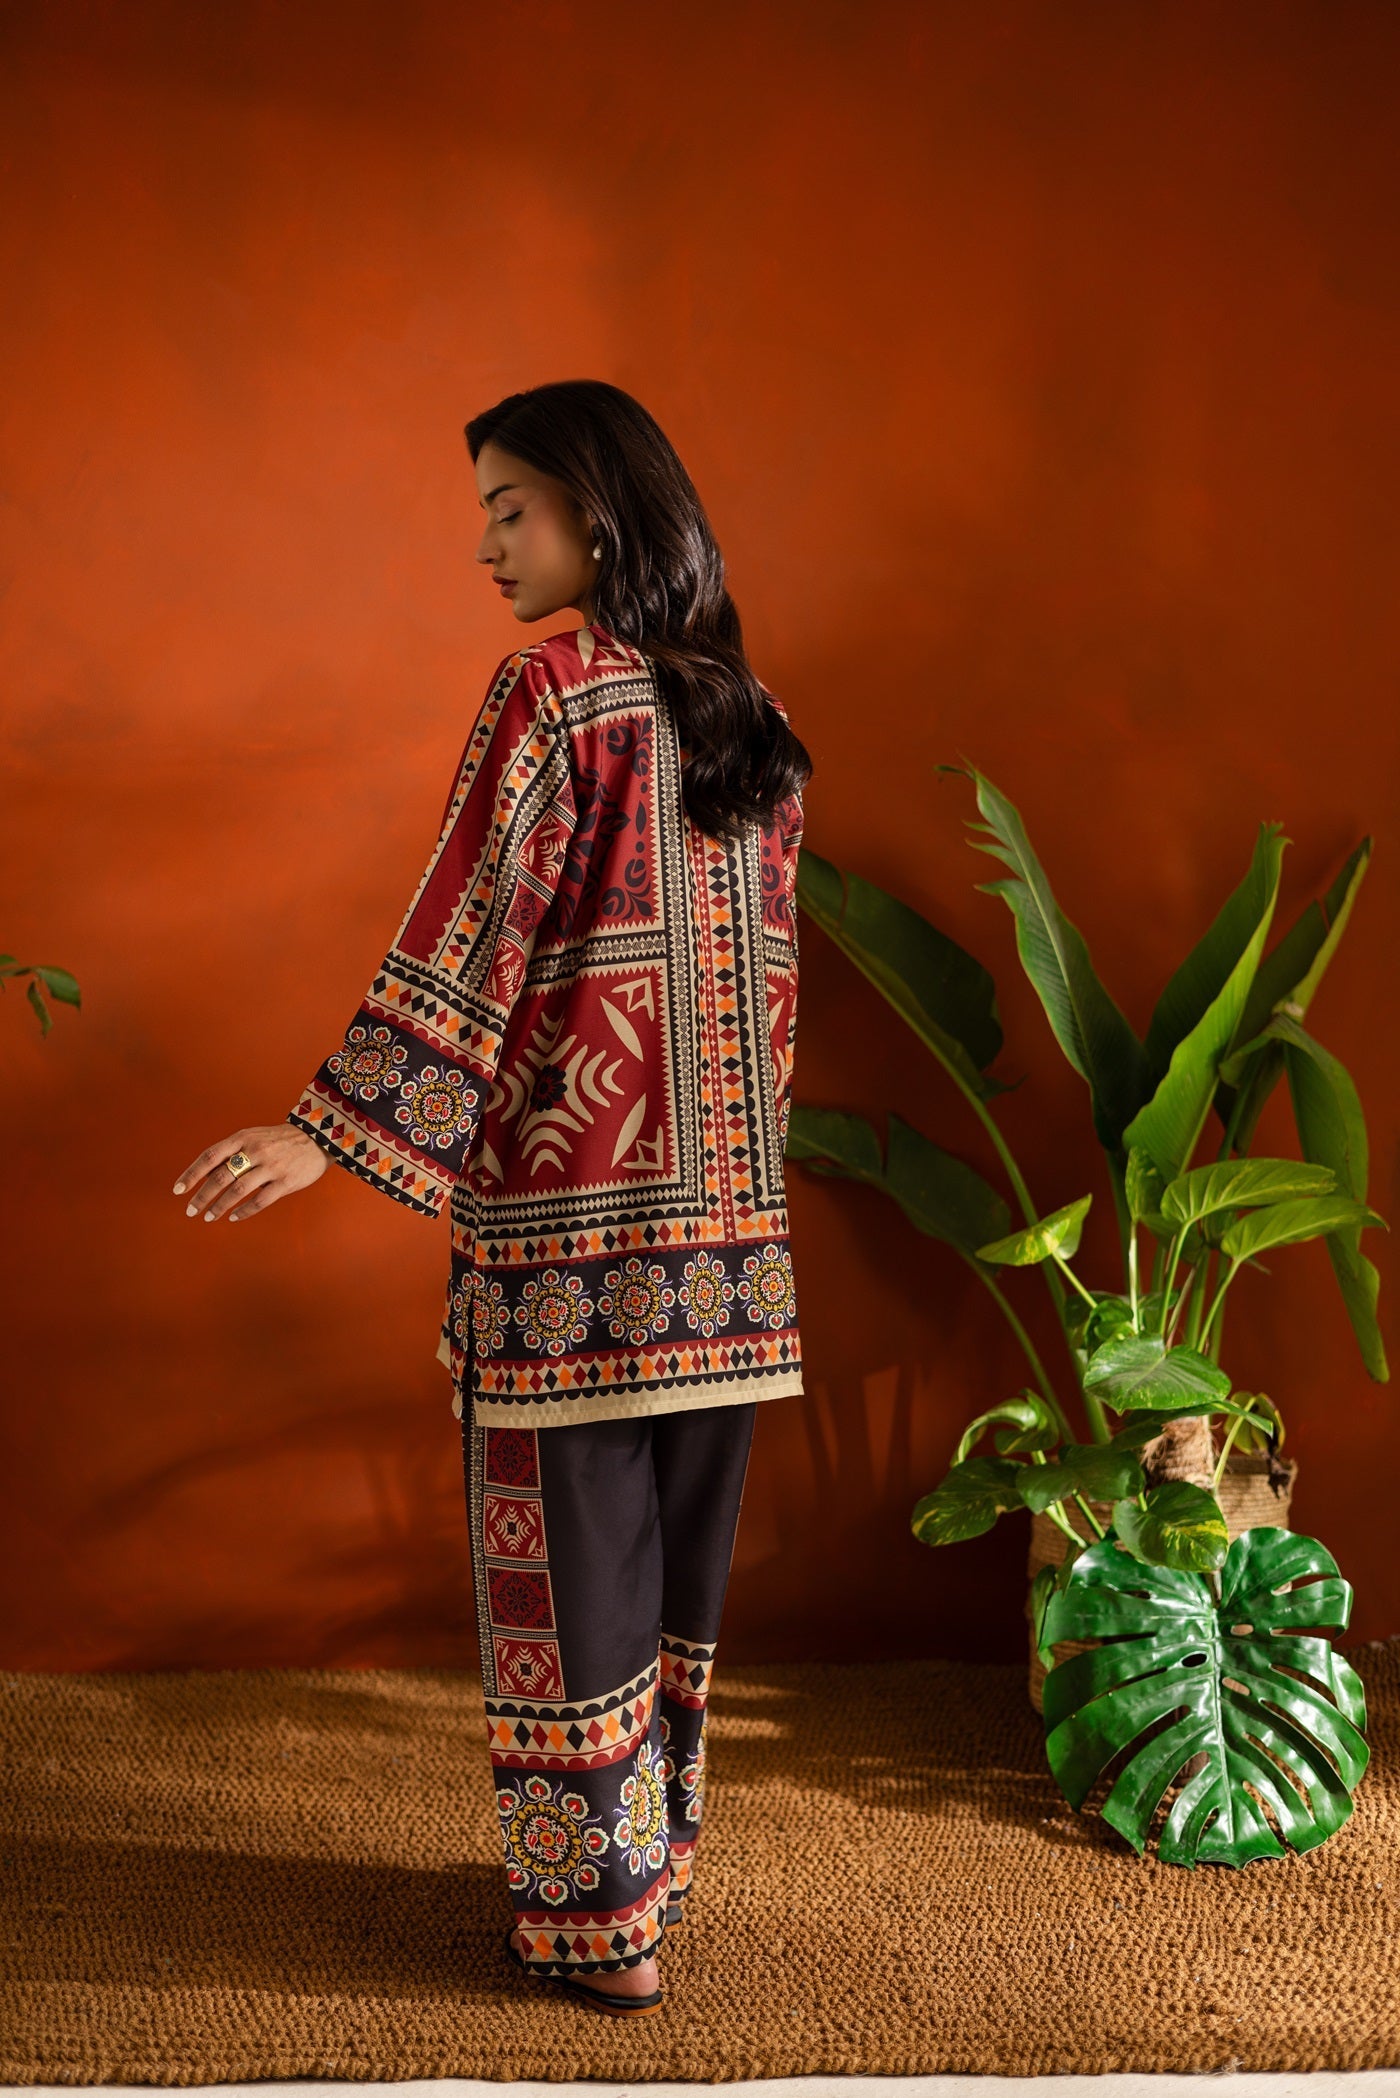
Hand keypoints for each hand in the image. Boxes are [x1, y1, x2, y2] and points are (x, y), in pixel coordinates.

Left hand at [173, 1123, 327, 1223]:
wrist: (318, 1138)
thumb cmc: (280, 1140)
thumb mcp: (254, 1137)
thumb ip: (233, 1152)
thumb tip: (205, 1174)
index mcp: (243, 1138)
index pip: (210, 1156)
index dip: (192, 1174)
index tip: (177, 1190)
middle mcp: (255, 1151)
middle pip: (220, 1176)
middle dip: (202, 1196)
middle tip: (190, 1211)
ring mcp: (271, 1167)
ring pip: (238, 1190)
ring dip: (220, 1206)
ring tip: (208, 1217)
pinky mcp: (286, 1182)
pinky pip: (260, 1201)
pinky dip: (244, 1211)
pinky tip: (234, 1217)